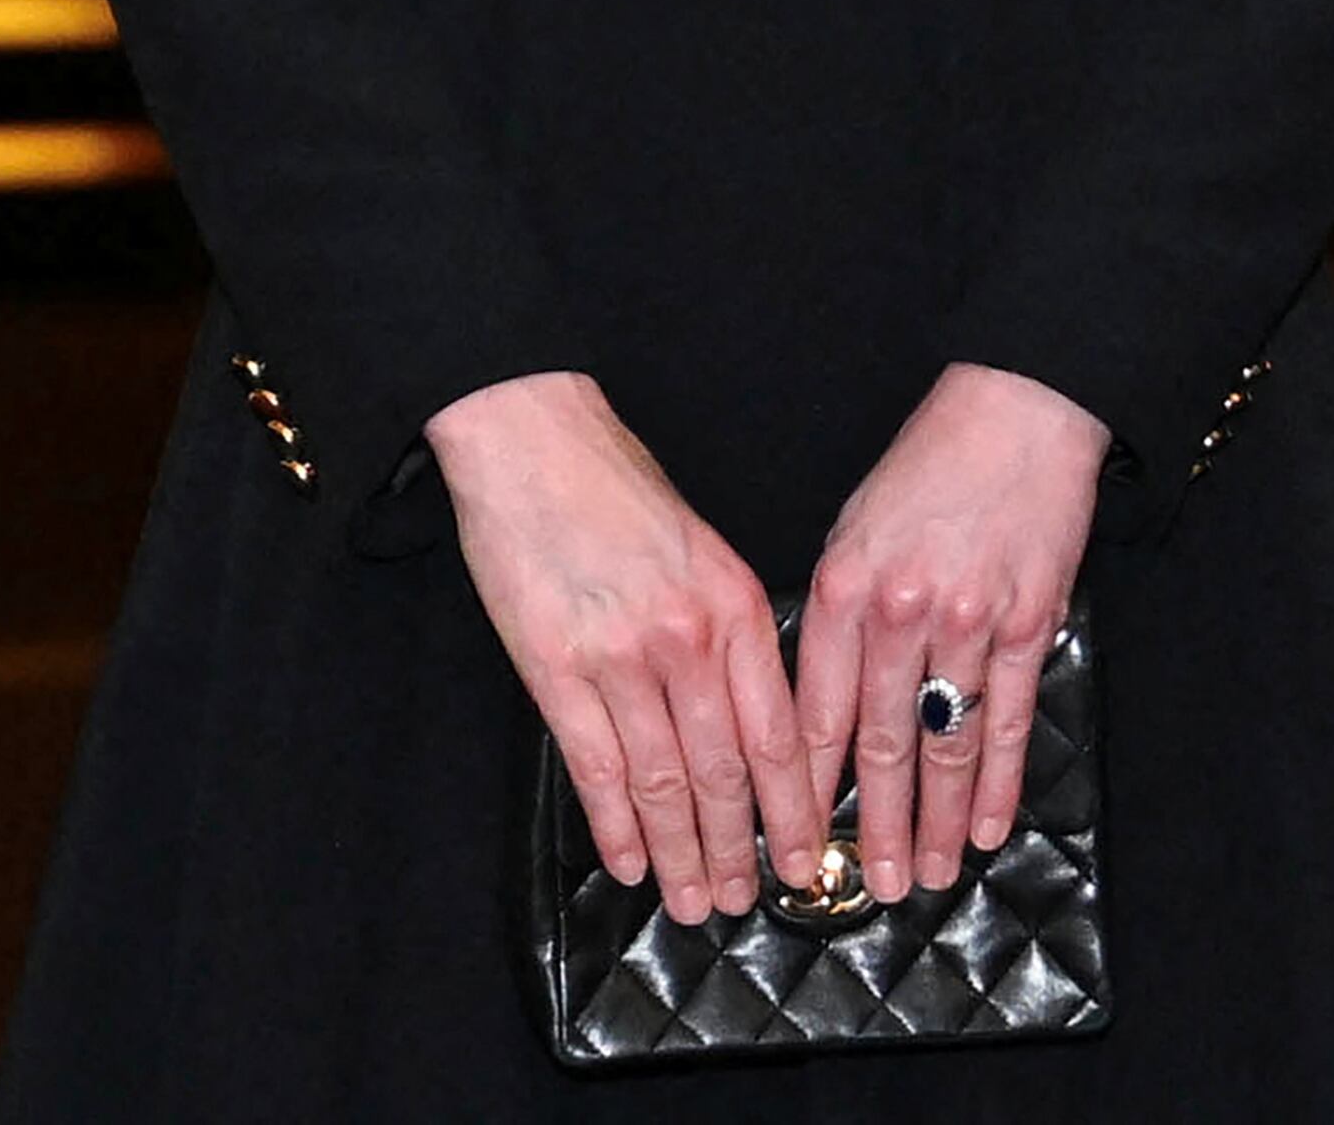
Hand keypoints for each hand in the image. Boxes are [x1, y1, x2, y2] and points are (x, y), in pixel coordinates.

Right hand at [427, 371, 825, 926]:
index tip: (803, 859)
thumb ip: (728, 628)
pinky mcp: (553, 665)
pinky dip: (614, 823)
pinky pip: (594, 764)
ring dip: (680, 852)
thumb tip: (748, 716)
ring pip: (661, 782)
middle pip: (724, 773)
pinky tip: (627, 859)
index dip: (793, 812)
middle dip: (738, 849)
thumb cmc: (613, 480)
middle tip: (743, 899)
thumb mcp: (702, 545)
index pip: (778, 736)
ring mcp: (618, 656)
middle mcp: (685, 639)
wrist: (529, 432)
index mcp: (732, 605)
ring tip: (690, 901)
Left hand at [795, 362, 1109, 906]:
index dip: (802, 779)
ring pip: (944, 745)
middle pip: (880, 741)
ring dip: (933, 821)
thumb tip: (819, 697)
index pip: (813, 703)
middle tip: (861, 883)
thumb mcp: (853, 528)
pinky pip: (1007, 721)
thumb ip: (835, 612)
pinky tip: (984, 828)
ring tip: (922, 876)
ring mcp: (968, 622)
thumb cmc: (923, 469)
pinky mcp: (1029, 625)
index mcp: (842, 583)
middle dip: (868, 822)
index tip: (792, 832)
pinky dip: (995, 783)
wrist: (1012, 413)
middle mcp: (899, 609)